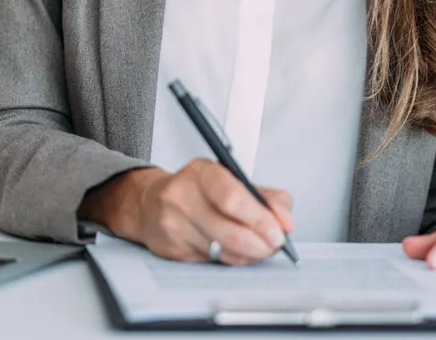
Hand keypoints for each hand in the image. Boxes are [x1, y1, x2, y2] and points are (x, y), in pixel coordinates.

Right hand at [78, 158, 293, 265]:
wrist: (150, 203)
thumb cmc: (196, 189)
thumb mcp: (228, 177)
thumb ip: (263, 195)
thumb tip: (285, 218)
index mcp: (202, 172)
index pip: (232, 196)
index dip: (260, 217)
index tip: (279, 229)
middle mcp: (183, 197)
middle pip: (229, 229)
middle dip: (260, 242)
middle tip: (275, 245)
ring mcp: (175, 225)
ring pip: (223, 250)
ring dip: (250, 254)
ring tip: (262, 249)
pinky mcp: (172, 250)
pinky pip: (213, 262)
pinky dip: (233, 260)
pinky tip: (239, 253)